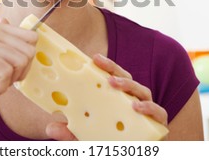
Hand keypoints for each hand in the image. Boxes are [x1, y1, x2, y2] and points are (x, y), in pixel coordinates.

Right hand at [0, 18, 37, 118]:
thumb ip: (8, 44)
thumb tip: (33, 32)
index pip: (32, 38)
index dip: (27, 60)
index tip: (12, 71)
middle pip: (29, 51)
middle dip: (20, 73)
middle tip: (1, 81)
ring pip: (19, 63)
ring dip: (9, 82)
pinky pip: (6, 74)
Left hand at [46, 53, 167, 140]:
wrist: (132, 156)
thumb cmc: (111, 144)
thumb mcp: (86, 139)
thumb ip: (70, 133)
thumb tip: (50, 127)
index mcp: (117, 99)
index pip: (111, 78)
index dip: (104, 66)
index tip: (93, 58)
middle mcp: (133, 101)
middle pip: (126, 79)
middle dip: (113, 69)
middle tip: (99, 63)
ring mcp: (147, 111)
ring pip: (141, 91)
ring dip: (128, 85)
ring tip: (113, 83)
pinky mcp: (158, 124)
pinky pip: (157, 112)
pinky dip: (148, 108)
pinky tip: (136, 107)